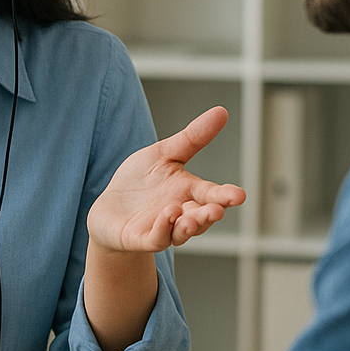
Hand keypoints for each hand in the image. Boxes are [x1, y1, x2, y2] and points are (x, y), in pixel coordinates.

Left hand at [86, 106, 245, 254]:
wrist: (109, 208)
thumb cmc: (140, 181)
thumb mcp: (164, 153)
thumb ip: (192, 138)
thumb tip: (221, 112)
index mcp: (189, 192)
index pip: (212, 194)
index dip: (226, 196)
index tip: (239, 195)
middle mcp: (181, 213)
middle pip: (201, 216)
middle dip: (210, 214)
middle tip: (217, 210)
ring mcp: (162, 228)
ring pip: (182, 231)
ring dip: (188, 225)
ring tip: (190, 216)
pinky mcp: (142, 238)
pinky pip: (156, 238)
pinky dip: (163, 229)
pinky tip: (168, 216)